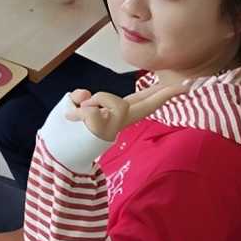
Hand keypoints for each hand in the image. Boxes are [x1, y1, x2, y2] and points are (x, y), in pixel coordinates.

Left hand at [65, 81, 188, 143]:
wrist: (55, 154)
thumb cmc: (67, 130)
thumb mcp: (76, 107)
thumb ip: (84, 98)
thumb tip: (85, 95)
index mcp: (116, 115)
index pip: (142, 102)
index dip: (163, 94)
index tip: (185, 87)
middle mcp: (119, 123)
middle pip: (145, 106)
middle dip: (164, 95)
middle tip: (186, 86)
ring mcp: (112, 128)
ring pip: (112, 101)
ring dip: (94, 101)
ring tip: (80, 112)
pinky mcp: (101, 131)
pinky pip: (90, 110)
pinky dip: (77, 110)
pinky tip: (71, 119)